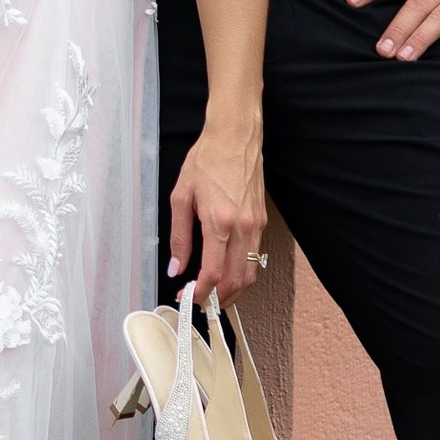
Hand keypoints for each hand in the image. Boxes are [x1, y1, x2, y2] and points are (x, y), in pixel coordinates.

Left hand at [167, 119, 269, 300]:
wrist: (235, 136)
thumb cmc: (207, 160)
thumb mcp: (181, 196)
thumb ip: (180, 236)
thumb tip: (177, 267)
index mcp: (219, 221)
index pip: (213, 273)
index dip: (201, 292)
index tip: (188, 298)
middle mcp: (242, 227)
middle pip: (236, 280)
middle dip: (219, 298)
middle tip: (201, 302)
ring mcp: (256, 225)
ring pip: (251, 272)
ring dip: (234, 290)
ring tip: (215, 294)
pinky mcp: (261, 220)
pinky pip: (255, 256)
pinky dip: (242, 271)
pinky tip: (227, 271)